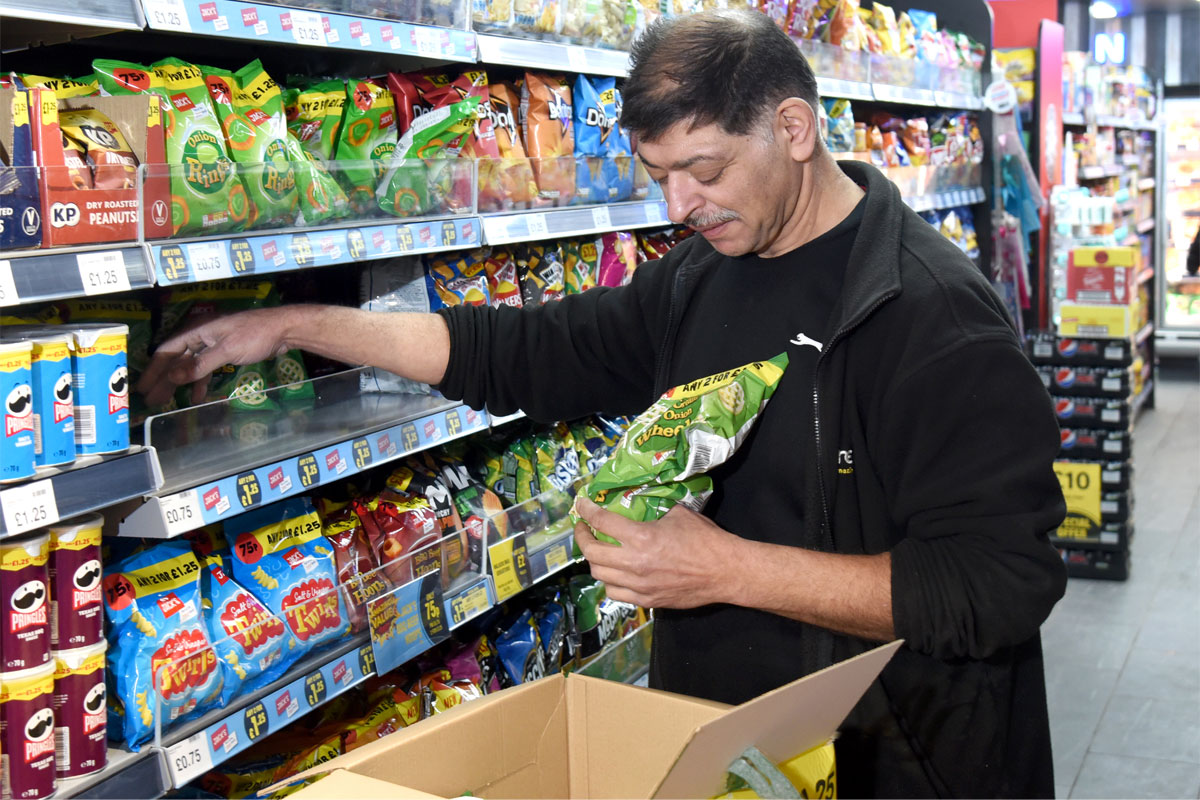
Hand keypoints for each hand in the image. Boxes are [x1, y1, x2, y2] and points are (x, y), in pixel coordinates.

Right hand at [137, 308, 292, 406]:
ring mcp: (213, 344)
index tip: (143, 388)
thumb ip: (200, 365)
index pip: (167, 351)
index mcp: (197, 331)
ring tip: (167, 401)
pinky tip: (196, 397)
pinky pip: (206, 368)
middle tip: (152, 400)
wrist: (283, 330)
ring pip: (190, 365)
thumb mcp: (227, 350)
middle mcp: (201, 336)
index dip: (154, 370)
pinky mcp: (225, 352)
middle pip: (176, 359)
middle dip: (164, 380)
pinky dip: (200, 381)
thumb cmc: (255, 335)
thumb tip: (174, 378)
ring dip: (180, 383)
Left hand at [572, 496, 742, 608]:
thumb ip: (654, 511)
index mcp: (641, 537)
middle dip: (583, 537)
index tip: (580, 505)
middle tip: (584, 529)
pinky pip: (615, 593)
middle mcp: (634, 563)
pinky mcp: (646, 600)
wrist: (725, 572)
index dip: (586, 511)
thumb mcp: (678, 514)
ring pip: (600, 575)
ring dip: (595, 560)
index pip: (602, 522)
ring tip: (598, 551)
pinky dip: (609, 581)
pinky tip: (614, 573)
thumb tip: (641, 506)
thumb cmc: (705, 540)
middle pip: (592, 552)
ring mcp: (638, 585)